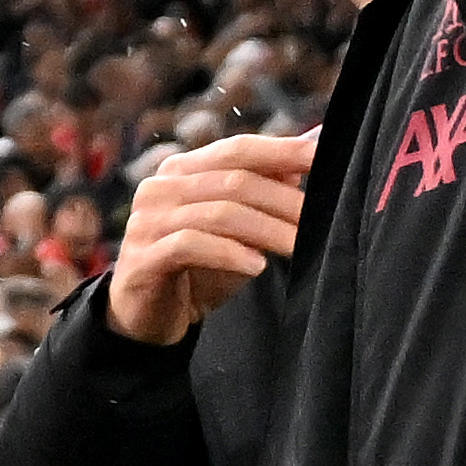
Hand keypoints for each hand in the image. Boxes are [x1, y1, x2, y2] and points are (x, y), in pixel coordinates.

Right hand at [100, 128, 312, 347]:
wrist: (147, 316)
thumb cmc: (197, 268)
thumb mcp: (234, 229)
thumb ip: (260, 194)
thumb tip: (302, 158)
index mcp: (182, 170)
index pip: (237, 149)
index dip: (281, 150)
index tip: (321, 154)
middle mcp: (161, 186)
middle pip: (233, 181)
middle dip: (282, 200)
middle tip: (320, 219)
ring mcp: (148, 220)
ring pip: (218, 213)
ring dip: (267, 230)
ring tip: (299, 246)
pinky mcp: (143, 256)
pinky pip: (191, 245)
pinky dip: (229, 254)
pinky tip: (257, 266)